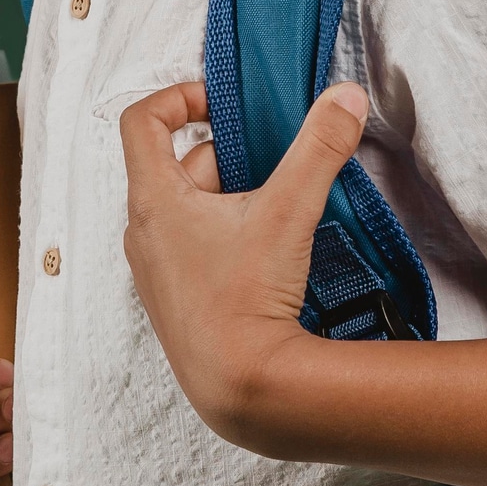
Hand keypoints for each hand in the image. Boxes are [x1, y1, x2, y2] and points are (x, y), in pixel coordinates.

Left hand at [117, 77, 365, 449]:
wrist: (240, 388)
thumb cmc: (248, 300)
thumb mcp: (289, 211)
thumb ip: (319, 148)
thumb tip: (345, 97)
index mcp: (152, 200)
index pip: (143, 121)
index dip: (178, 97)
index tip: (221, 103)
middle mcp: (142, 232)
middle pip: (180, 166)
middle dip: (232, 157)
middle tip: (280, 164)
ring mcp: (154, 270)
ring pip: (191, 209)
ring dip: (232, 198)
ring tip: (280, 211)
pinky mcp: (174, 300)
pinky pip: (194, 247)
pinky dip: (226, 235)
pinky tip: (266, 252)